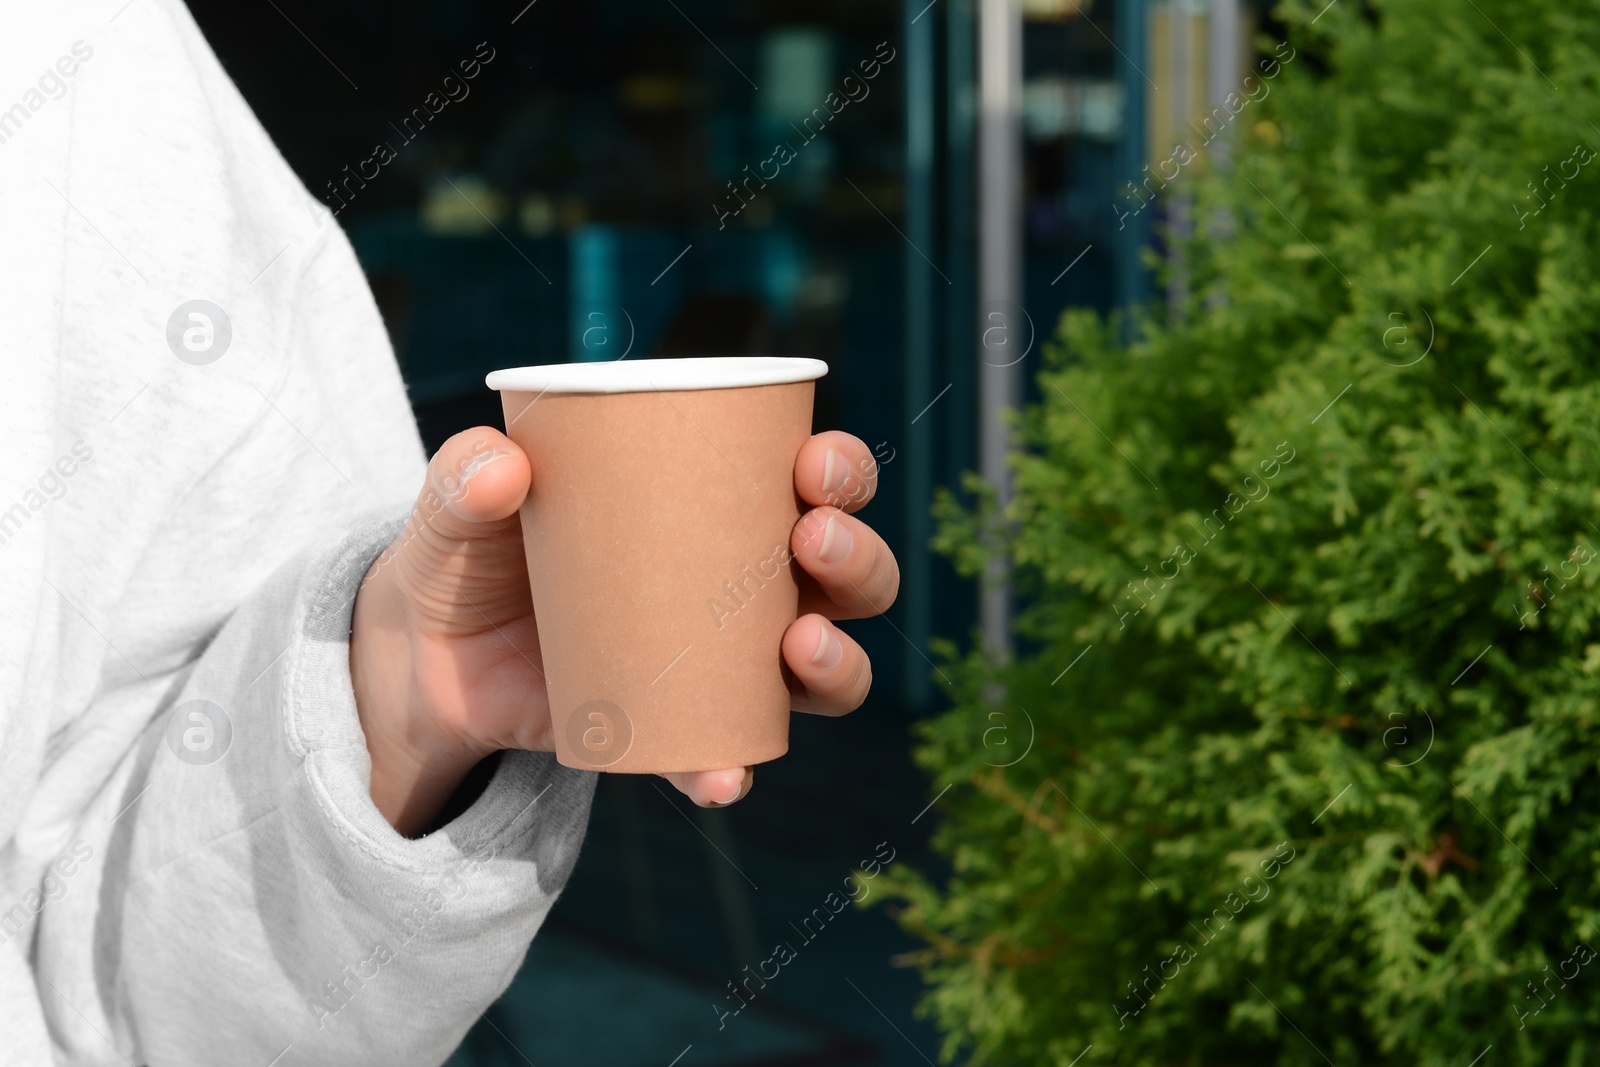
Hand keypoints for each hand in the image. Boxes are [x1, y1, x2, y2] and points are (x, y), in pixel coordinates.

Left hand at [350, 426, 898, 836]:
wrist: (430, 660)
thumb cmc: (469, 553)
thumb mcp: (458, 506)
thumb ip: (465, 476)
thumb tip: (503, 470)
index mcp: (721, 505)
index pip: (817, 480)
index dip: (843, 472)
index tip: (815, 464)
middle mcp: (746, 585)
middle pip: (848, 576)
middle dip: (858, 557)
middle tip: (812, 539)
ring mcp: (724, 663)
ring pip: (827, 668)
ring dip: (840, 661)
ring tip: (799, 644)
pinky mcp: (682, 730)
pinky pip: (730, 755)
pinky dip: (733, 768)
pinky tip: (720, 775)